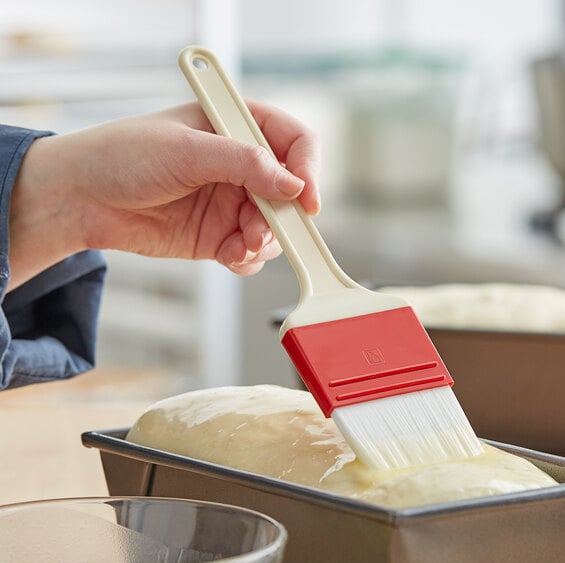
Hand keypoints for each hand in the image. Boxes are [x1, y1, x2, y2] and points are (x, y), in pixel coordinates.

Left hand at [9, 101, 320, 288]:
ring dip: (264, 241)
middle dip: (281, 216)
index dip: (308, 169)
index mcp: (236, 127)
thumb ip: (243, 163)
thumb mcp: (186, 150)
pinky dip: (247, 259)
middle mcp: (240, 166)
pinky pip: (251, 252)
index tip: (306, 198)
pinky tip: (228, 255)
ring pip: (275, 228)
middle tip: (259, 230)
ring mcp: (231, 202)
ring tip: (238, 244)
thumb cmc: (124, 156)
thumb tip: (292, 185)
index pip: (295, 143)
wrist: (84, 199)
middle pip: (290, 193)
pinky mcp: (219, 234)